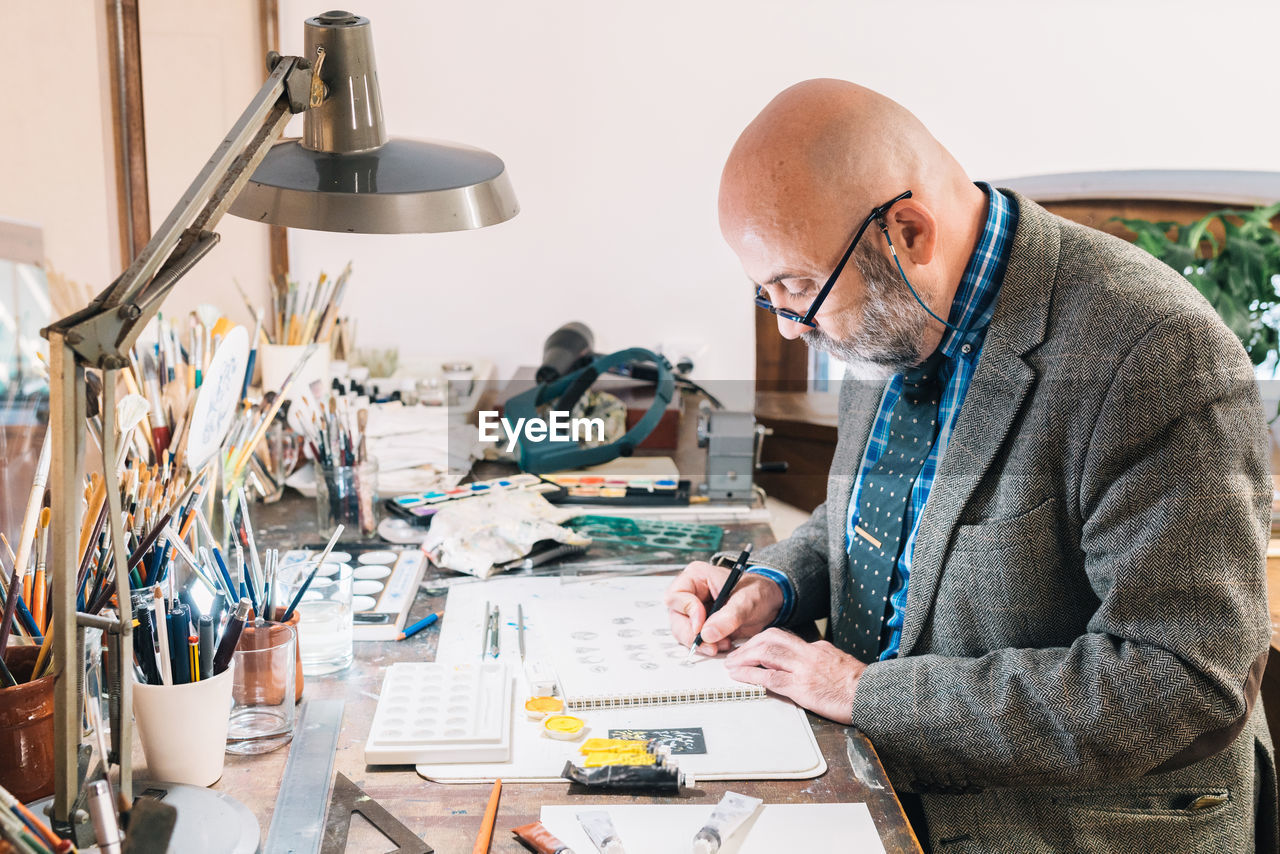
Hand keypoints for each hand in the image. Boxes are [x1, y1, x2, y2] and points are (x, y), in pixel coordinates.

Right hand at [664, 561, 782, 653]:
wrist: (769, 603)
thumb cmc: (757, 592)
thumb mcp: (747, 601)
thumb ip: (728, 617)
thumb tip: (707, 634)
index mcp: (696, 577)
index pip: (676, 596)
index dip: (687, 612)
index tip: (702, 626)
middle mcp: (690, 593)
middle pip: (676, 618)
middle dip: (693, 635)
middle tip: (711, 645)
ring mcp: (693, 611)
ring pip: (683, 632)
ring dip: (701, 643)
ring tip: (723, 643)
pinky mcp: (700, 626)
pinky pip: (694, 640)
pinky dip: (707, 646)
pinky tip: (723, 644)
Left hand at [724, 628, 866, 723]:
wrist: (872, 695)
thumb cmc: (858, 686)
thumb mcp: (836, 663)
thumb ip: (817, 660)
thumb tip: (800, 663)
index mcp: (816, 647)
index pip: (782, 637)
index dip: (760, 641)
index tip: (748, 647)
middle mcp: (808, 653)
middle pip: (770, 639)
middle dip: (748, 646)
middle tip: (734, 655)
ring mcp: (804, 669)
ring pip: (766, 653)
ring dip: (744, 658)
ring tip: (731, 665)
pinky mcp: (802, 687)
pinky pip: (770, 677)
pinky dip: (751, 675)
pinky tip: (740, 676)